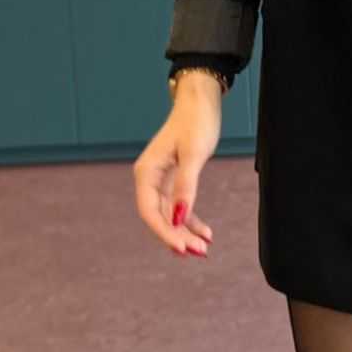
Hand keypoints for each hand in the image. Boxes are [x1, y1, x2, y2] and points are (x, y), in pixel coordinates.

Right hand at [132, 83, 220, 259]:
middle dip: (177, 236)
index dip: (164, 233)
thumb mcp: (194, 154)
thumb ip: (186, 186)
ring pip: (169, 214)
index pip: (150, 211)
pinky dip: (190, 219)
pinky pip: (178, 205)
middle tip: (199, 252)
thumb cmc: (196, 121)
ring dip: (185, 232)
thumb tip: (179, 217)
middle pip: (159, 216)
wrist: (201, 99)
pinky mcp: (173, 178)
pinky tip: (205, 232)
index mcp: (146, 172)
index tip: (182, 248)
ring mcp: (160, 179)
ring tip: (204, 248)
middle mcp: (149, 178)